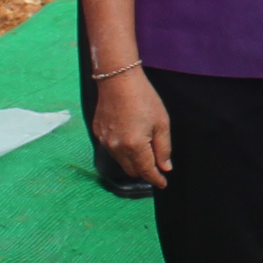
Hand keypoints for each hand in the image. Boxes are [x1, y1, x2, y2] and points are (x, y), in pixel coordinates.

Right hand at [92, 67, 170, 190]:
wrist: (117, 79)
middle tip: (156, 167)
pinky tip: (129, 138)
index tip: (163, 184)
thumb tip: (165, 167)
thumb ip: (163, 148)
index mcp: (135, 146)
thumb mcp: (161, 122)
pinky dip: (122, 150)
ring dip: (133, 161)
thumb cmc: (143, 98)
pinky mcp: (98, 133)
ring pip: (121, 161)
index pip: (146, 171)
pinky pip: (112, 149)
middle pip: (132, 170)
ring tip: (144, 151)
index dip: (156, 179)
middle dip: (145, 172)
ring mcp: (105, 141)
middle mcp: (116, 147)